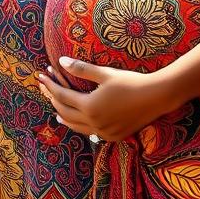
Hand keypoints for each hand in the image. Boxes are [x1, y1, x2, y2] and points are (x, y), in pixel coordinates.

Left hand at [37, 56, 171, 141]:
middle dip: (54, 100)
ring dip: (65, 116)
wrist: (156, 97)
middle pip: (66, 112)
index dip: (50, 86)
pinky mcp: (113, 136)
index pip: (62, 96)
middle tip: (47, 90)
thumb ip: (81, 69)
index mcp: (89, 106)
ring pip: (76, 126)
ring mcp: (104, 132)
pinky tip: (80, 121)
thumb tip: (60, 62)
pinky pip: (90, 132)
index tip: (42, 77)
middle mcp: (94, 123)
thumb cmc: (130, 81)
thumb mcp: (105, 73)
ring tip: (57, 110)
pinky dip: (80, 125)